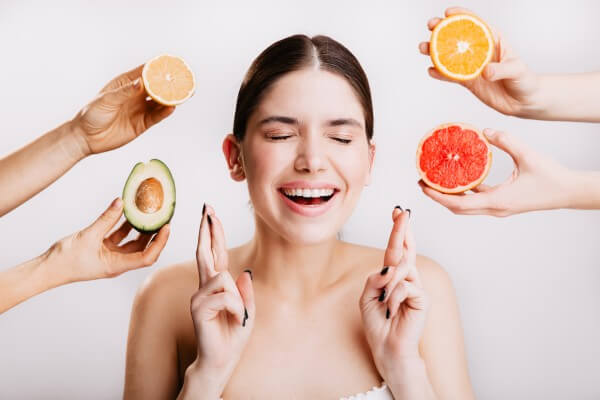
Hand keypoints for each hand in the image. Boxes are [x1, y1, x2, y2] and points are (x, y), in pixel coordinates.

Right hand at [49, 198, 169, 282]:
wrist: (48, 268)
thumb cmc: (66, 260)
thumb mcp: (88, 236)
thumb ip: (106, 218)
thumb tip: (121, 202)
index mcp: (117, 265)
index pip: (147, 256)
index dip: (160, 242)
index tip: (166, 227)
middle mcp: (118, 262)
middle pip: (143, 248)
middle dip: (155, 234)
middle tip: (163, 217)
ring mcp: (111, 256)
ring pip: (132, 241)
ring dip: (140, 228)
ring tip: (149, 212)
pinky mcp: (103, 249)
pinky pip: (119, 236)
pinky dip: (124, 225)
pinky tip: (127, 212)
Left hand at [70, 64, 174, 156]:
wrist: (86, 138)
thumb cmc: (91, 114)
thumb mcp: (106, 100)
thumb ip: (125, 92)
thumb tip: (141, 83)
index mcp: (126, 84)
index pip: (145, 72)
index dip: (158, 67)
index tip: (171, 63)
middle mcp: (135, 95)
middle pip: (157, 87)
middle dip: (170, 83)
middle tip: (183, 79)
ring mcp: (140, 109)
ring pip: (160, 102)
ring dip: (171, 98)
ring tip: (183, 94)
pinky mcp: (142, 124)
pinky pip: (156, 117)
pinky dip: (165, 112)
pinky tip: (172, 108)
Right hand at [183, 205, 253, 397]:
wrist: (222, 360)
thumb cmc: (233, 335)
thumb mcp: (248, 310)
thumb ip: (245, 291)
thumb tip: (242, 272)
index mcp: (216, 285)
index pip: (214, 253)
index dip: (213, 233)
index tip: (210, 214)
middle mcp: (204, 287)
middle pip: (205, 252)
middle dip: (207, 229)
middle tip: (206, 208)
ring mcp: (199, 297)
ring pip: (223, 277)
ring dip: (238, 298)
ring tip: (237, 315)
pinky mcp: (198, 308)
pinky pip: (225, 295)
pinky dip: (236, 307)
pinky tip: (233, 318)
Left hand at [360, 207, 427, 378]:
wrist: (387, 348)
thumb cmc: (378, 324)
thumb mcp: (367, 298)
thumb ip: (374, 279)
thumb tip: (389, 267)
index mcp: (393, 276)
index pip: (397, 249)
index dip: (398, 230)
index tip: (397, 211)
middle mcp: (406, 278)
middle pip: (405, 249)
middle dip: (402, 229)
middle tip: (402, 212)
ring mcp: (415, 287)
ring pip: (401, 269)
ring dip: (388, 284)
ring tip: (385, 303)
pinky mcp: (422, 298)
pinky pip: (405, 286)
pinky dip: (393, 297)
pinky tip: (392, 309)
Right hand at [419, 7, 540, 117]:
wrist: (523, 102)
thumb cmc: (525, 81)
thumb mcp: (517, 71)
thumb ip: (502, 69)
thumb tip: (486, 71)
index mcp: (493, 40)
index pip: (475, 24)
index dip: (461, 16)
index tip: (448, 13)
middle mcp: (479, 51)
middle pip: (457, 37)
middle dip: (441, 30)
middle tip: (430, 27)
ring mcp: (471, 66)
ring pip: (449, 55)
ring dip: (434, 51)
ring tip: (423, 48)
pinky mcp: (467, 81)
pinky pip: (450, 75)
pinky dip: (440, 74)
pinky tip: (431, 71)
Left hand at [419, 129, 574, 216]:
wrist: (569, 192)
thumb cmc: (551, 177)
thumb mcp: (527, 155)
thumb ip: (505, 141)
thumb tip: (484, 130)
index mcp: (497, 201)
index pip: (458, 203)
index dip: (437, 196)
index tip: (423, 185)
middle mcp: (495, 208)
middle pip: (457, 208)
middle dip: (437, 196)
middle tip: (422, 181)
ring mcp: (499, 208)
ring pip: (466, 206)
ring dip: (449, 195)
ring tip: (435, 180)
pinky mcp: (503, 204)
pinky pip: (478, 200)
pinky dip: (465, 192)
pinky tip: (459, 178)